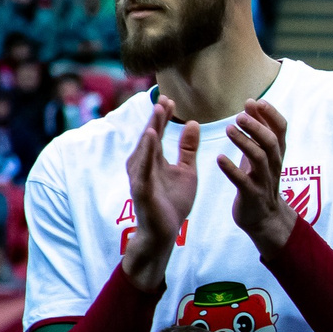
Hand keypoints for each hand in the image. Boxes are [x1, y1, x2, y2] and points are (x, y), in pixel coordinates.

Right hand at [120, 101, 198, 290]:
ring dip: (150, 130)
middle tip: (163, 99)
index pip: (157, 133)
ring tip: (157, 111)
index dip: (162, 117)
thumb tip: (192, 122)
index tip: (169, 99)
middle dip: (156, 118)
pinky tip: (151, 138)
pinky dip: (146, 152)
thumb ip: (188, 148)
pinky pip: (143, 168)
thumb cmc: (172, 202)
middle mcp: (143, 165)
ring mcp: (140, 177)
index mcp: (154, 160)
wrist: (165, 232)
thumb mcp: (186, 171)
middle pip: (149, 137)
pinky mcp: (142, 189)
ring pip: (144, 149)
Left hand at [217, 99, 296, 254]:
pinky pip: (243, 181)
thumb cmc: (260, 181)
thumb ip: (258, 130)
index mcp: (276, 153)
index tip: (255, 102)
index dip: (271, 114)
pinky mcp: (251, 195)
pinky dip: (232, 169)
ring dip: (245, 142)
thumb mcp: (262, 153)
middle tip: (239, 116)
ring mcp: (263, 181)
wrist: (264, 218)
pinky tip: (220, 159)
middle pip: (270, 141)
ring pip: (259, 158)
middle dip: (256, 126)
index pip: (281, 128)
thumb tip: (252, 103)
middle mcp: (273, 165)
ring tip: (229, 129)